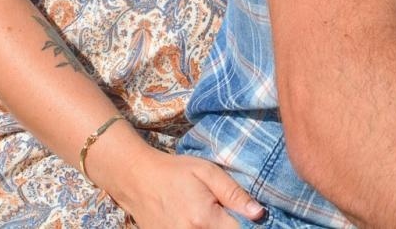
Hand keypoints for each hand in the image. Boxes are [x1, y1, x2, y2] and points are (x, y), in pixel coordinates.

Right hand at [90, 133, 264, 228]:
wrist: (136, 179)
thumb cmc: (174, 172)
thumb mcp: (207, 172)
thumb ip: (234, 194)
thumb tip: (259, 213)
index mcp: (203, 218)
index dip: (249, 224)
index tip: (251, 218)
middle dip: (230, 226)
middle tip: (224, 212)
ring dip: (215, 228)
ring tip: (207, 214)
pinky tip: (196, 221)